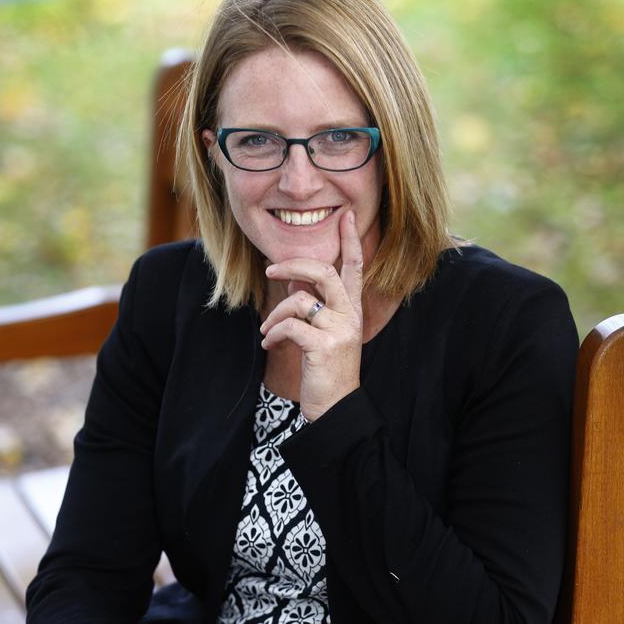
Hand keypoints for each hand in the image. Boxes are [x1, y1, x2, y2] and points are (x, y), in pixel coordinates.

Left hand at [260, 210, 363, 421]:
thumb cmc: (326, 370)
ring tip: (268, 330)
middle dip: (292, 265)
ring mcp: (339, 330)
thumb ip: (313, 306)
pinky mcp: (324, 346)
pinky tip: (270, 343)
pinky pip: (290, 326)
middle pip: (323, 272)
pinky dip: (274, 333)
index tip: (348, 215)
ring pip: (299, 300)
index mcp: (352, 309)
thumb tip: (293, 283)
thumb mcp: (323, 334)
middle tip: (270, 268)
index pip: (355, 267)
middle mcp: (350, 315)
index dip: (351, 240)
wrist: (335, 408)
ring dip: (275, 312)